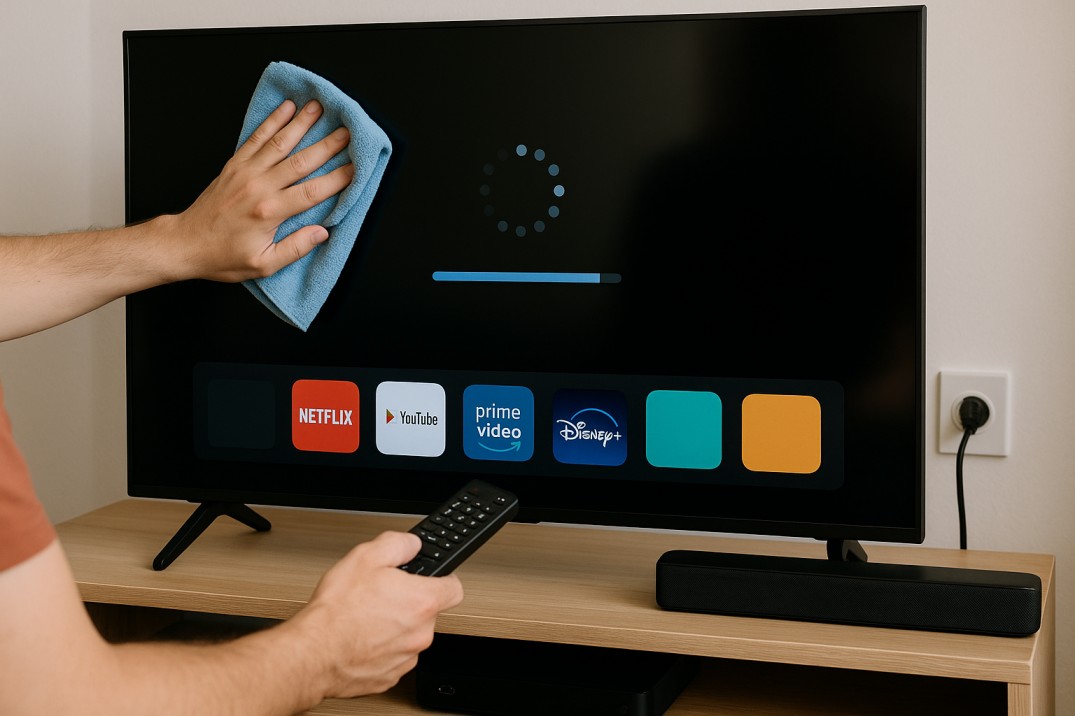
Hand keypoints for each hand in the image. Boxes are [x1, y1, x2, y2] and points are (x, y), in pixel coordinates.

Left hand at [165, 99, 354, 282]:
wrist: (185, 243)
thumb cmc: (224, 257)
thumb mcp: (263, 265)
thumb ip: (295, 248)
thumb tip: (322, 232)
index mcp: (269, 212)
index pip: (312, 192)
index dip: (337, 179)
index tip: (356, 168)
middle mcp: (259, 187)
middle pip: (301, 161)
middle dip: (327, 145)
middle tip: (347, 132)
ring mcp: (245, 172)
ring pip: (280, 143)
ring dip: (301, 123)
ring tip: (319, 108)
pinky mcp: (234, 165)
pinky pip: (256, 138)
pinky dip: (272, 121)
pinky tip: (286, 108)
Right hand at [286, 531, 463, 698]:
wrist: (313, 653)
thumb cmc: (337, 611)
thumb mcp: (366, 556)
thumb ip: (398, 544)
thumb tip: (412, 544)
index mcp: (422, 601)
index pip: (455, 588)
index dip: (442, 580)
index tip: (429, 579)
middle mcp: (421, 632)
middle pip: (429, 613)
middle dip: (409, 603)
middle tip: (383, 596)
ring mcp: (406, 657)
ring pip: (410, 636)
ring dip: (395, 627)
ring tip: (366, 618)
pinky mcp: (390, 676)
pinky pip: (393, 657)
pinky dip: (381, 649)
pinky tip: (361, 639)